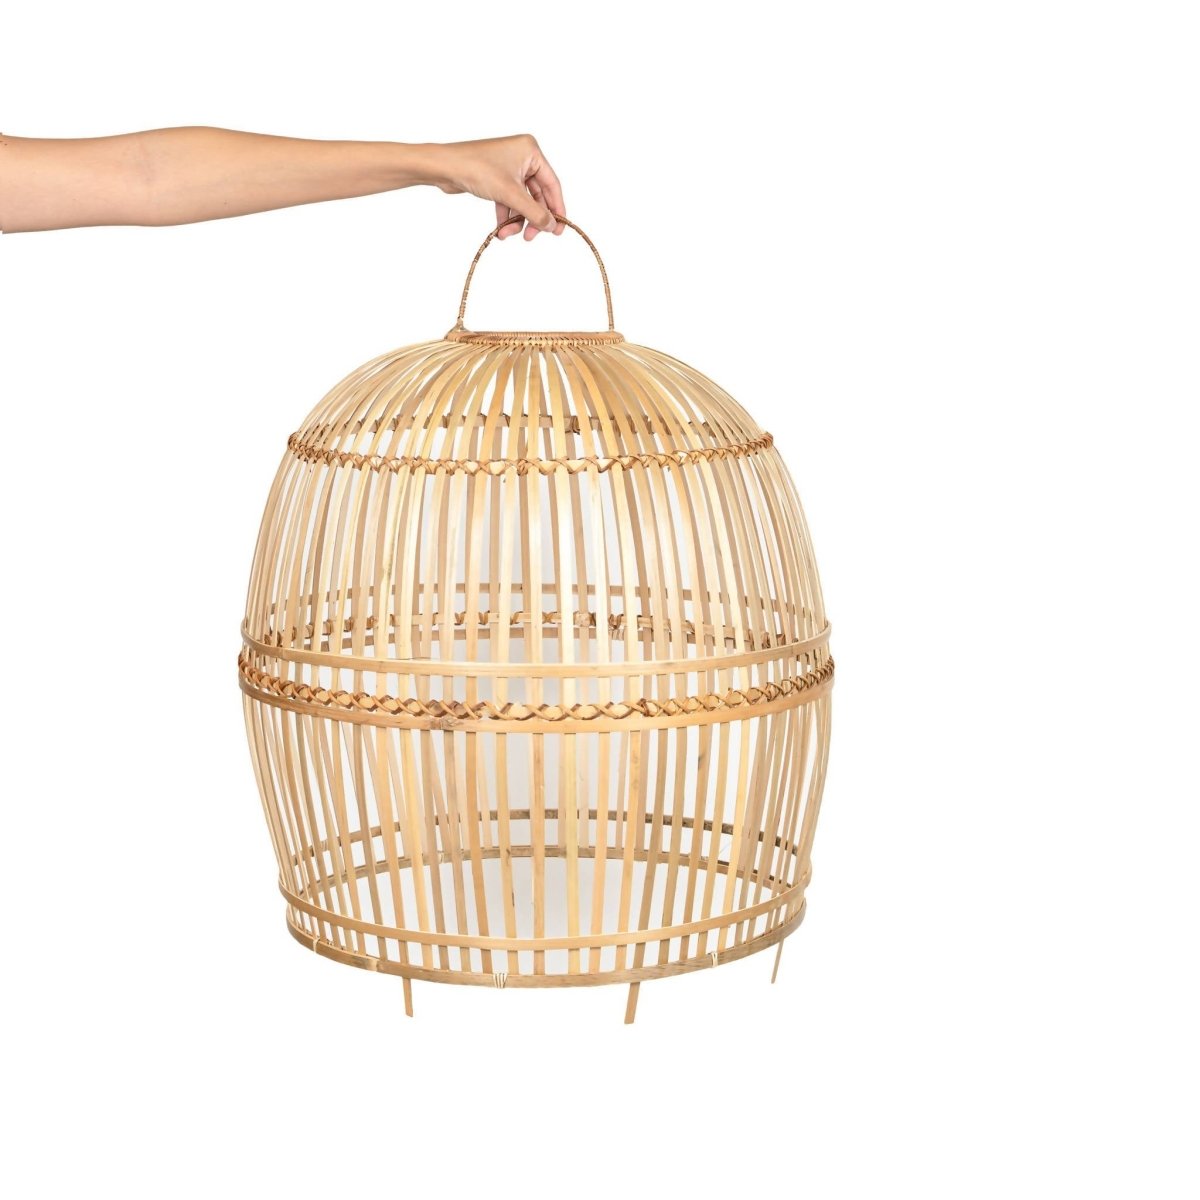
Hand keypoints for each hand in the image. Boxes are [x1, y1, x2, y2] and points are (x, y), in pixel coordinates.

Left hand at [428, 134, 564, 239]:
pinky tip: (500, 230)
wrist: (444, 167)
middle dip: (532, 218)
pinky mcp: (497, 178)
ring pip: (522, 201)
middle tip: (531, 237)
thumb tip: (551, 226)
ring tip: (507, 235)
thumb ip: (534, 212)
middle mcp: (522, 157)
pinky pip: (509, 200)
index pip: (552, 184)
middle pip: (537, 195)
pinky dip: (506, 215)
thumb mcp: (511, 194)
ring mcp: (509, 168)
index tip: (558, 230)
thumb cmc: (477, 169)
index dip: (556, 209)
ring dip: (516, 220)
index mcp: (531, 151)